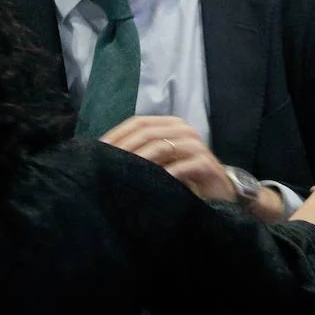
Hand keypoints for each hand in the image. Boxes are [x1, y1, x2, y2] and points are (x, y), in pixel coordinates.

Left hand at [101, 115, 235, 201]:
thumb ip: (141, 154)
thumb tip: (104, 154)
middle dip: (125, 148)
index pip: (138, 122)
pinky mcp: (207, 164)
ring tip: (124, 175)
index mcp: (170, 125)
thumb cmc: (183, 177)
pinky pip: (184, 166)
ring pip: (162, 146)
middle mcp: (183, 130)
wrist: (217, 192)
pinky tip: (153, 184)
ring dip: (141, 160)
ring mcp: (196, 146)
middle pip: (148, 132)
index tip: (97, 152)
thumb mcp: (159, 162)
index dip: (117, 135)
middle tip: (107, 165)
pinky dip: (167, 174)